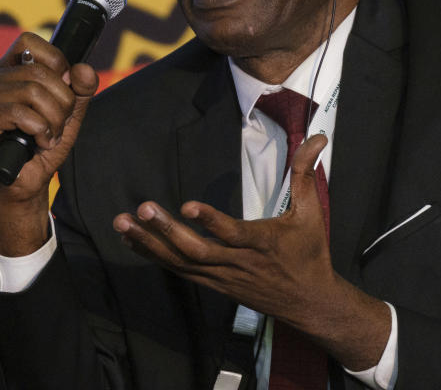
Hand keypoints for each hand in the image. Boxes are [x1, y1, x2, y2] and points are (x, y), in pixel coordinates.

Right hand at [0, 32, 98, 253]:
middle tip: (60, 124)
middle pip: (39, 72)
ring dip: (52, 119)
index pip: (28, 41)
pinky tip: (39, 142)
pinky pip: (19, 112)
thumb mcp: (69, 114)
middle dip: (62, 101)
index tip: (64, 88)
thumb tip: (84, 68)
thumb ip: (81, 89)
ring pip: (32, 91)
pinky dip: (39, 129)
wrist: (28, 183)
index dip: (55, 61)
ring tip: (49, 136)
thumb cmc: (43, 145)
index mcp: (9, 71)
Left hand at [112, 134, 389, 368]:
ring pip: (181, 263)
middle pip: (197, 251)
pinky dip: (154, 255)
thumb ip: (305, 172)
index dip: (211, 222)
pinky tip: (132, 239)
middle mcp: (238, 263)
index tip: (187, 206)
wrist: (310, 304)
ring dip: (150, 243)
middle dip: (167, 231)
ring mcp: (222, 277)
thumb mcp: (311, 212)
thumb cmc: (310, 253)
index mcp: (263, 244)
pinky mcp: (212, 284)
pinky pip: (179, 270)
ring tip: (122, 222)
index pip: (233, 234)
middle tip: (142, 208)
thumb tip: (318, 136)